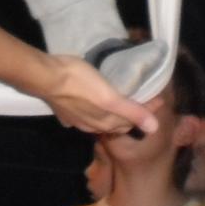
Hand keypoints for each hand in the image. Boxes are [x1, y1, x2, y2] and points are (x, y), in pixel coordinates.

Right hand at [40, 54, 159, 136]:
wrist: (45, 77)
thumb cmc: (79, 82)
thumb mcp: (109, 96)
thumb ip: (131, 111)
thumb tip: (154, 128)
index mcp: (105, 121)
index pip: (132, 120)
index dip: (147, 110)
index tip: (159, 97)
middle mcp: (91, 125)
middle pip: (117, 124)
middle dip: (131, 114)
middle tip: (141, 99)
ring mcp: (76, 119)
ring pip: (100, 121)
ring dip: (112, 115)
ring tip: (119, 102)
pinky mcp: (63, 111)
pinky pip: (82, 116)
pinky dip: (91, 114)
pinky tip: (88, 107)